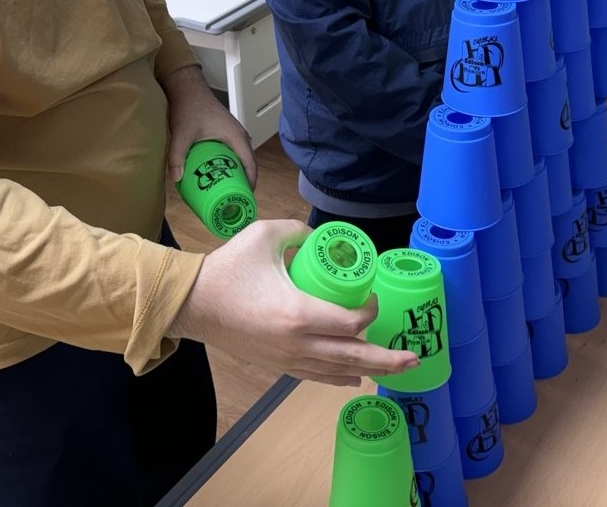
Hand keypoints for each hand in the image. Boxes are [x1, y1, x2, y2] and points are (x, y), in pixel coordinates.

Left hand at [161, 65, 256, 186]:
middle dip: (245, 180)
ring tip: (229, 188)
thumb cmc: (189, 107)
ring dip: (240, 172)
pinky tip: (222, 171)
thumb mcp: (182, 134)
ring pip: (243, 156)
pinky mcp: (227, 130)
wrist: (188, 88)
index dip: (250, 183)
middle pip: (249, 162)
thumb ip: (177, 156)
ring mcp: (234, 131)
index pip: (251, 164)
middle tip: (235, 198)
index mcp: (235, 136)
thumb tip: (175, 178)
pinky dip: (234, 163)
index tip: (245, 198)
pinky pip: (236, 150)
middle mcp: (239, 134)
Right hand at [168, 219, 419, 386]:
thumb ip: (299, 230)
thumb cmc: (228, 269)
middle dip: (387, 358)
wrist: (192, 303)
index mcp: (299, 313)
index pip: (351, 321)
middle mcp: (297, 343)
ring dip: (369, 369)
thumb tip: (321, 236)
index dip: (370, 311)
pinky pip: (316, 376)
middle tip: (414, 356)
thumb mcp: (265, 235)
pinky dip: (339, 377)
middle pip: (353, 355)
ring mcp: (286, 359)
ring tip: (395, 369)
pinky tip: (354, 377)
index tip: (372, 297)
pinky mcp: (276, 366)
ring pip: (337, 371)